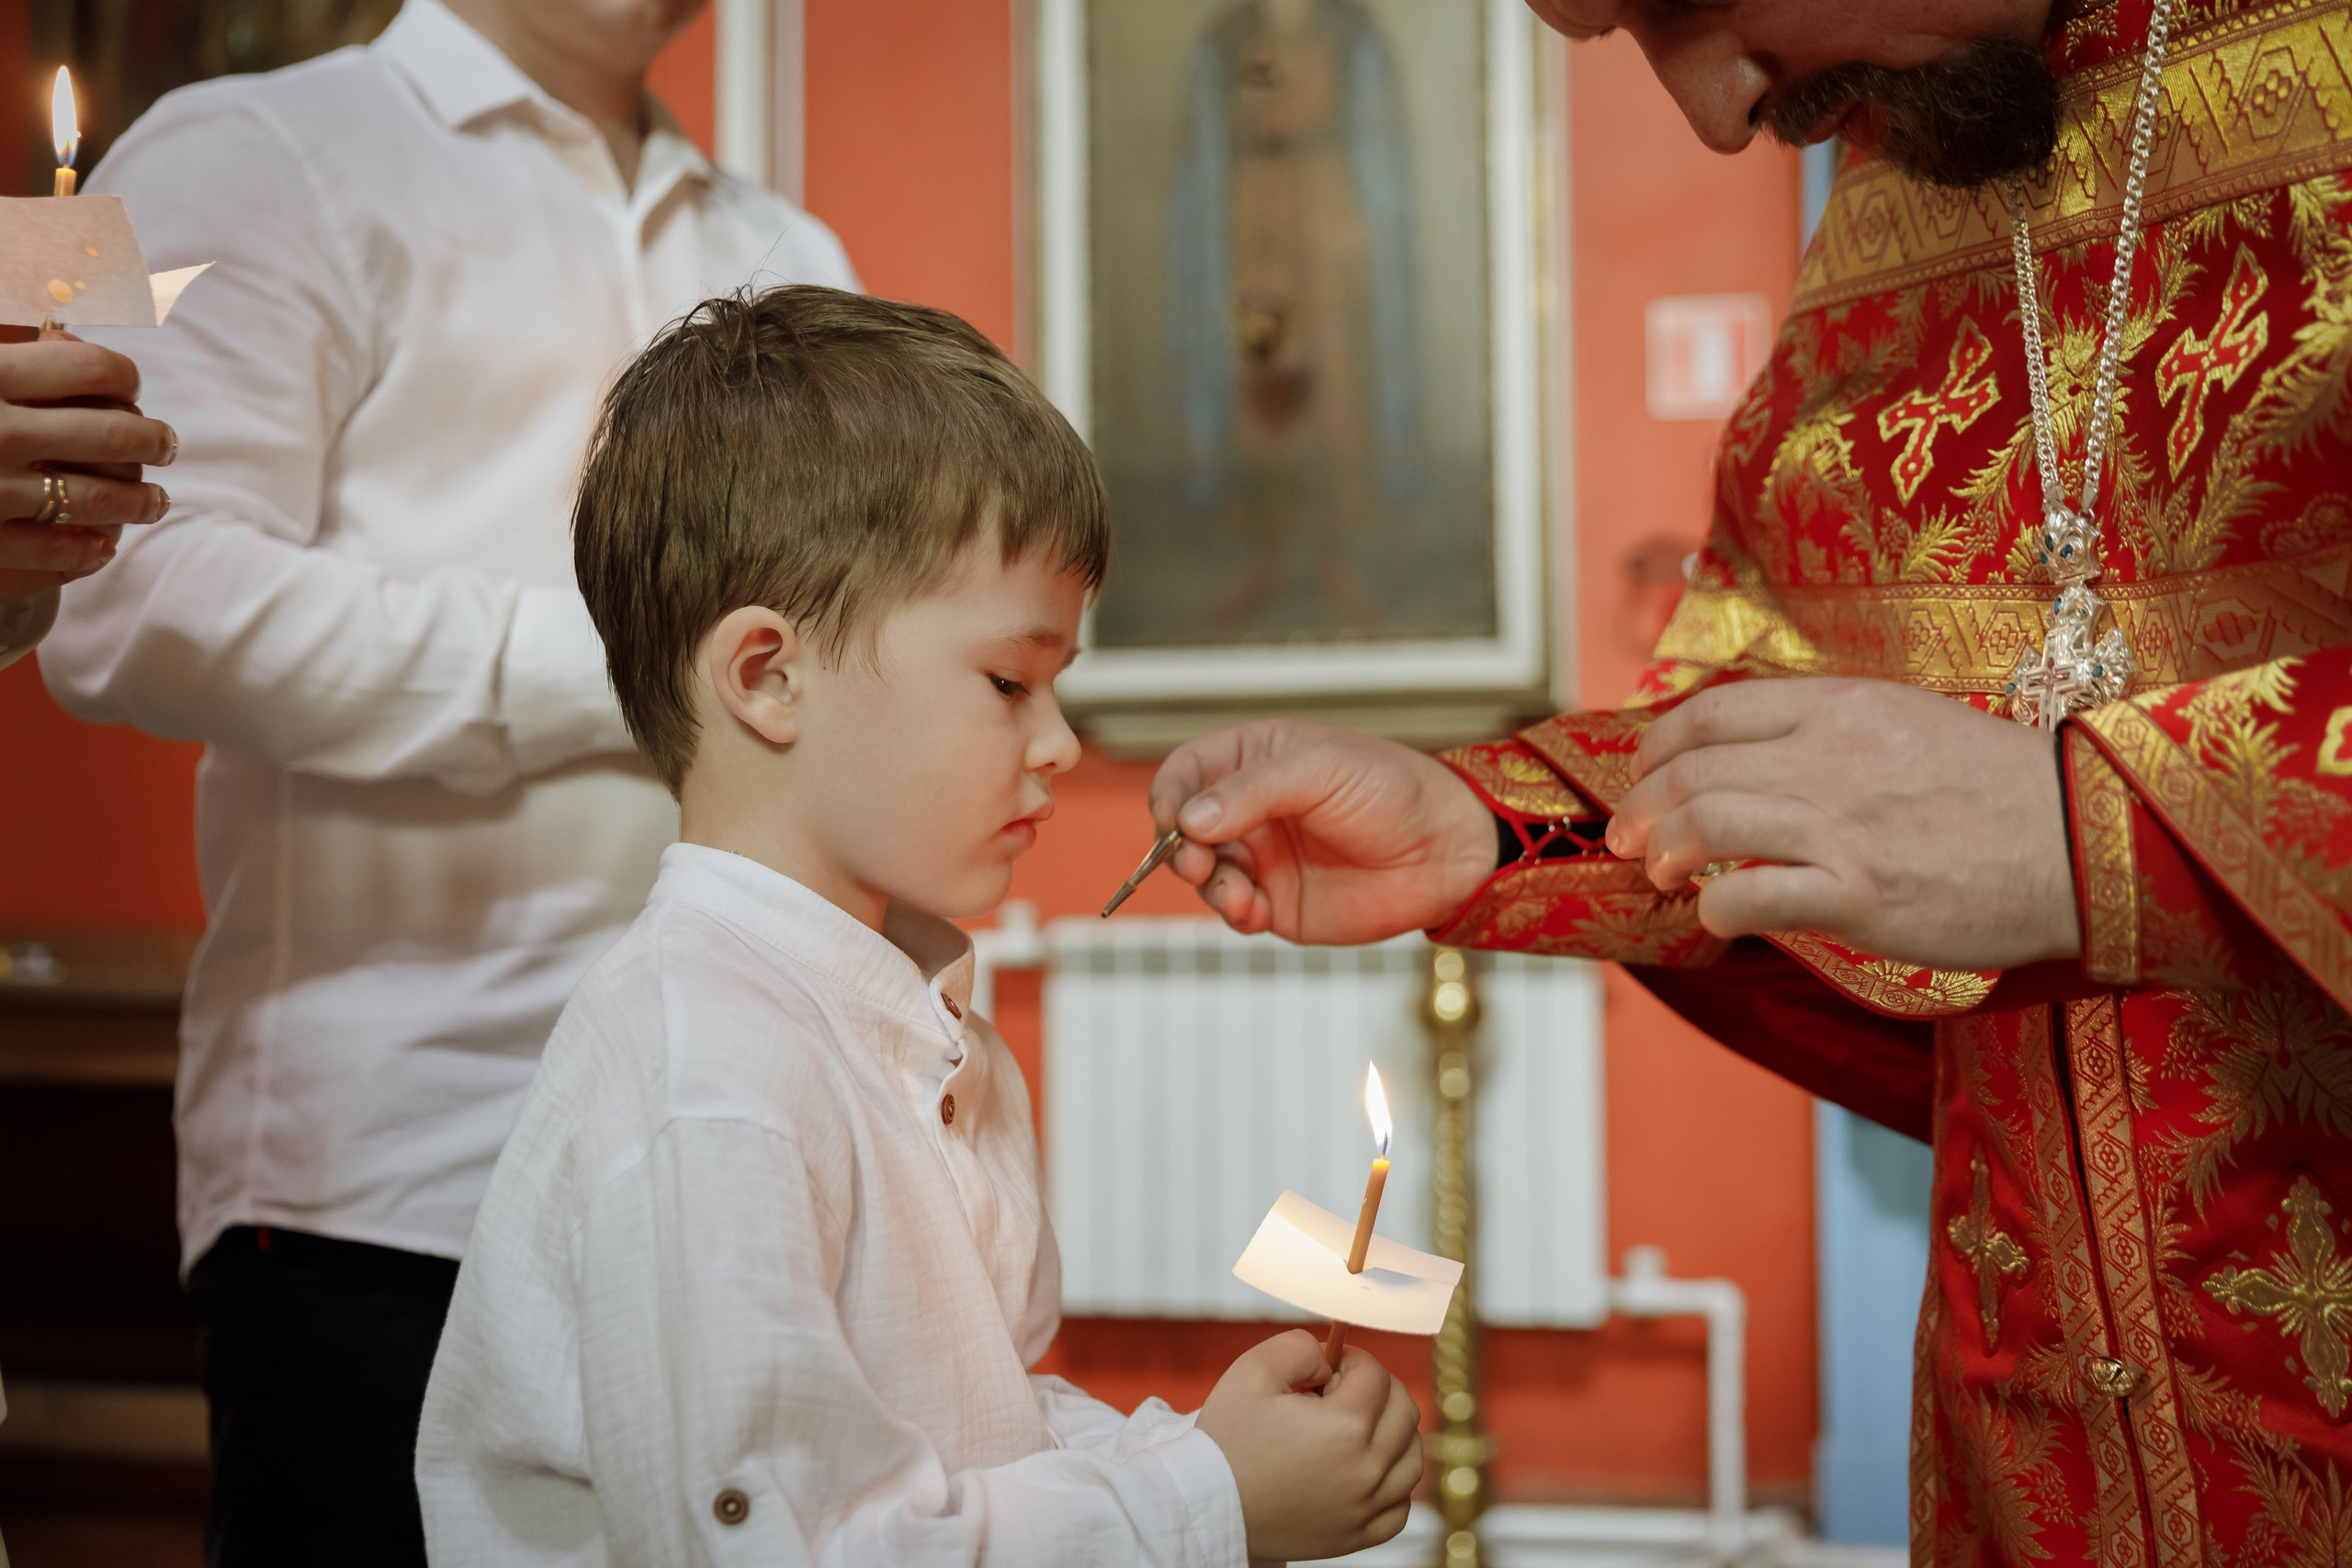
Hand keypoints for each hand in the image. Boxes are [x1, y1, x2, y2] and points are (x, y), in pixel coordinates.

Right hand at [0, 335, 176, 604]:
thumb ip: (9, 353)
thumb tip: (63, 328)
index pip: (89, 368)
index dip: (122, 376)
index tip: (129, 387)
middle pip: (110, 435)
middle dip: (152, 441)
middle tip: (167, 445)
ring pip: (99, 500)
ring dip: (140, 502)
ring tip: (156, 501)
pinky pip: (59, 554)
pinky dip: (87, 552)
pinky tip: (100, 548)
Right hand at [1150, 719, 1494, 943]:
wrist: (1445, 850)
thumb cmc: (1390, 790)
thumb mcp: (1319, 770)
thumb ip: (1251, 791)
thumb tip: (1186, 820)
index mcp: (1252, 760)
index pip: (1185, 773)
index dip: (1170, 795)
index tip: (1171, 819)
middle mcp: (1248, 809)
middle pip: (1181, 828)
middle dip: (1178, 847)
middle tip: (1195, 860)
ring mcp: (1260, 857)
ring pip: (1201, 873)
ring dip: (1206, 884)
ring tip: (1236, 892)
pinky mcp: (1276, 902)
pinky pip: (1233, 911)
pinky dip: (1232, 913)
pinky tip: (1252, 910)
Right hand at [1195, 1330, 1420, 1560]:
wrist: (1206, 1505)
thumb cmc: (1226, 1441)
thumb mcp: (1252, 1370)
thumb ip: (1300, 1347)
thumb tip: (1329, 1360)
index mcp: (1346, 1427)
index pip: (1375, 1375)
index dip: (1351, 1359)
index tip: (1328, 1365)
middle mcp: (1366, 1471)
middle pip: (1404, 1412)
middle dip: (1378, 1389)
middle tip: (1339, 1390)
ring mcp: (1365, 1509)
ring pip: (1412, 1459)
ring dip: (1393, 1432)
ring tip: (1356, 1425)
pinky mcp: (1356, 1537)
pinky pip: (1400, 1508)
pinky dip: (1392, 1484)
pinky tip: (1366, 1470)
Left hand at [1605, 677, 2079, 970]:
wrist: (2087, 840)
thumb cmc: (2003, 791)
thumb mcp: (1910, 723)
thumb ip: (1831, 731)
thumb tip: (1758, 755)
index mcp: (1842, 706)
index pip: (1714, 711)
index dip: (1659, 745)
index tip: (1642, 773)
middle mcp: (1831, 755)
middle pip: (1695, 770)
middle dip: (1643, 805)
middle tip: (1626, 835)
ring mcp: (1843, 824)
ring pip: (1709, 823)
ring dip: (1665, 851)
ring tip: (1657, 872)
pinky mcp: (1860, 893)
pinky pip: (1753, 897)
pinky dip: (1716, 909)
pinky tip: (1717, 917)